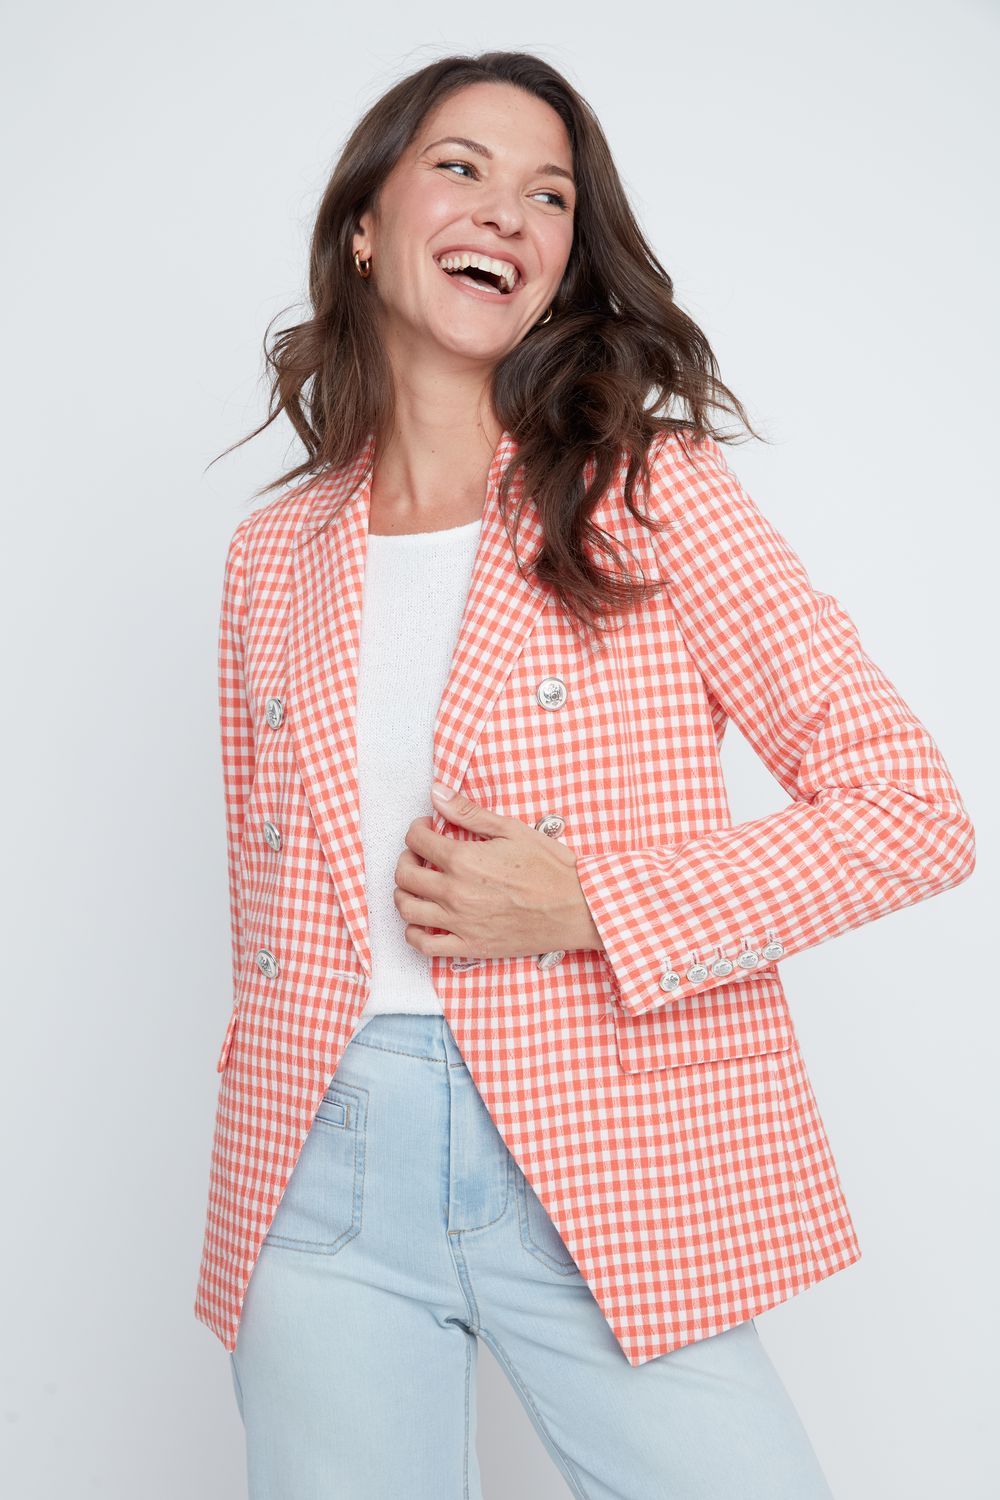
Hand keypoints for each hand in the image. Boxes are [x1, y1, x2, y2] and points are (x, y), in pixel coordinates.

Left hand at [393, 784, 602, 961]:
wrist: (578, 907)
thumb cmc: (550, 867)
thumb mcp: (511, 829)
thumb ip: (469, 813)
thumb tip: (437, 793)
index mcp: (463, 860)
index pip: (416, 840)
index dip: (417, 829)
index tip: (426, 828)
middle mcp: (455, 893)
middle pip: (404, 875)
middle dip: (406, 858)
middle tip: (420, 855)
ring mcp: (460, 924)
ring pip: (407, 910)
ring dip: (404, 894)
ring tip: (419, 886)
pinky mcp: (470, 948)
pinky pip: (425, 946)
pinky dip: (414, 933)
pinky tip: (424, 921)